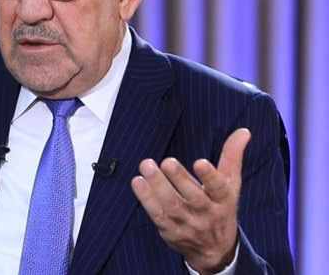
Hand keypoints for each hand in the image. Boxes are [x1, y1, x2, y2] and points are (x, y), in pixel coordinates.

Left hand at [130, 128, 250, 273]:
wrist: (214, 250)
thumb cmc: (221, 208)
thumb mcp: (231, 185)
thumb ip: (233, 156)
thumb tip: (243, 131)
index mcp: (223, 200)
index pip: (218, 188)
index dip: (210, 176)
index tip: (200, 162)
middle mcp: (206, 213)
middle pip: (193, 197)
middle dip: (180, 179)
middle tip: (167, 162)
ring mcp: (187, 223)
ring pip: (172, 205)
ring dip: (158, 185)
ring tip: (146, 165)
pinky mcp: (170, 230)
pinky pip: (157, 214)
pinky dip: (146, 199)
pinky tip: (138, 182)